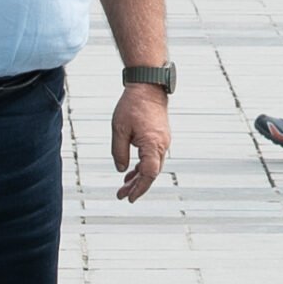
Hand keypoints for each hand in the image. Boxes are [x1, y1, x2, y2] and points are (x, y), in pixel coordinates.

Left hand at [112, 84, 169, 202]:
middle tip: (122, 195)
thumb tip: (122, 169)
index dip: (139, 188)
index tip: (129, 197)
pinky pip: (153, 157)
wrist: (148, 86)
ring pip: (152, 166)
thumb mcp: (119, 129)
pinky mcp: (160, 136)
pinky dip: (142, 166)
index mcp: (153, 144)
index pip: (149, 174)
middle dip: (137, 186)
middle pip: (151, 173)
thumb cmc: (133, 105)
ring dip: (139, 177)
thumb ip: (119, 152)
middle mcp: (162, 145)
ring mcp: (163, 141)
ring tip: (124, 186)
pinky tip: (131, 170)